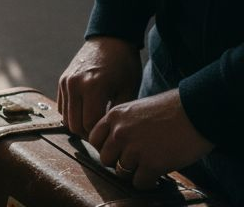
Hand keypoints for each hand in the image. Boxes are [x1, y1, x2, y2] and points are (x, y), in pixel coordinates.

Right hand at [58, 36, 141, 138]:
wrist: (110, 40)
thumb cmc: (124, 65)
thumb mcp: (129, 89)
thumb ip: (117, 113)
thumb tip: (114, 136)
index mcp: (93, 87)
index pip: (89, 125)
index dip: (100, 137)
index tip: (111, 140)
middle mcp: (74, 85)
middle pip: (74, 124)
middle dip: (88, 135)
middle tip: (103, 137)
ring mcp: (65, 82)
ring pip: (65, 117)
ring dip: (78, 125)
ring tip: (95, 126)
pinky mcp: (62, 80)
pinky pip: (61, 106)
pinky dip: (72, 114)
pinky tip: (87, 113)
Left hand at [89, 89, 212, 188]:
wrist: (198, 110)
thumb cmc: (173, 108)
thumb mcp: (138, 108)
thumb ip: (124, 123)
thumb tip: (118, 142)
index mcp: (114, 116)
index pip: (94, 139)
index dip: (106, 148)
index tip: (117, 152)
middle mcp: (119, 132)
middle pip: (106, 158)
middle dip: (118, 162)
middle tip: (133, 163)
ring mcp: (134, 149)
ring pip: (121, 172)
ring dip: (134, 173)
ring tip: (146, 169)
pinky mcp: (152, 164)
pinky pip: (140, 182)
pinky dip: (147, 183)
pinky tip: (155, 177)